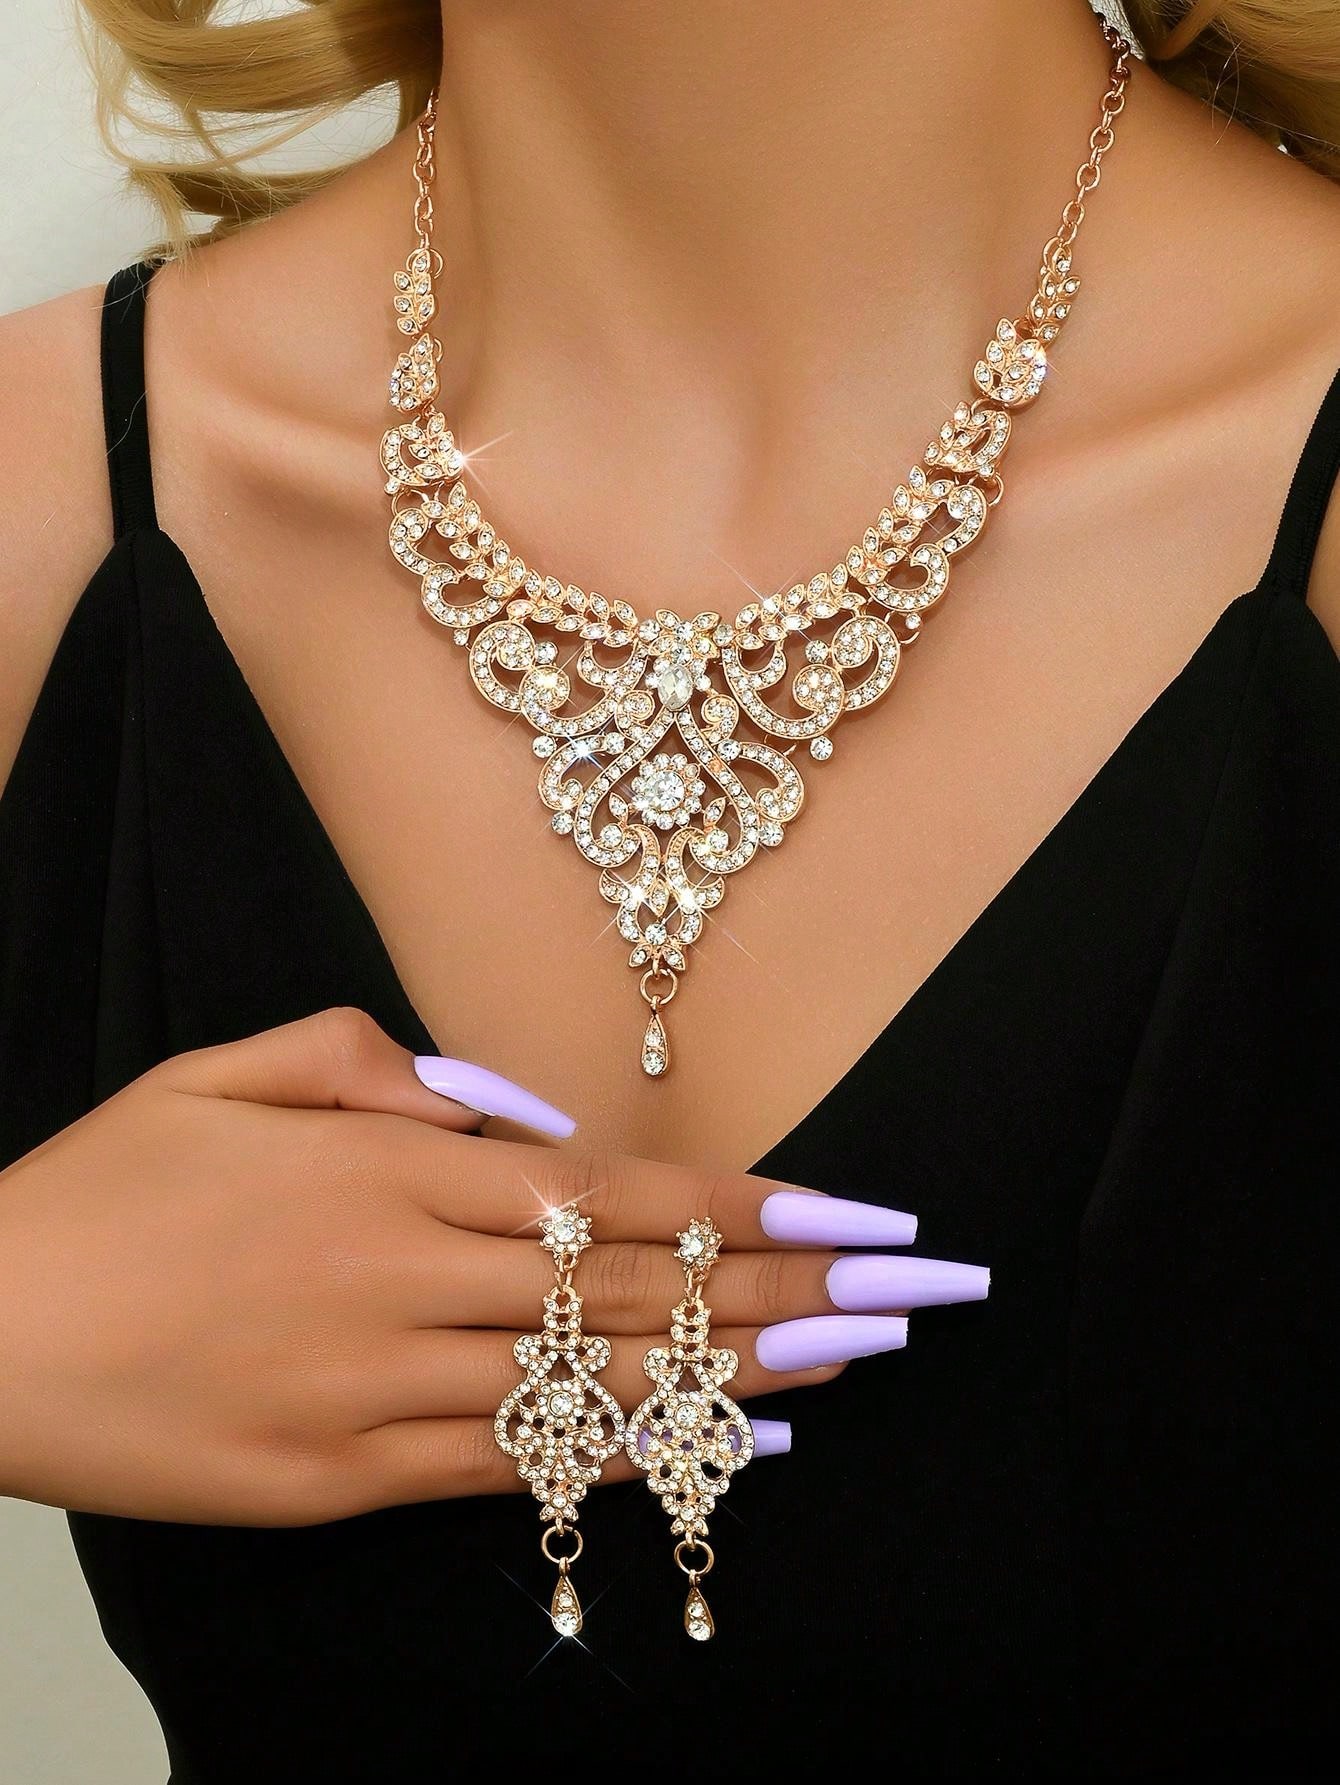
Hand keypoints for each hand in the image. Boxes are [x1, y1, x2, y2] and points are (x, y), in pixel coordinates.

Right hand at [0, 1007, 984, 1525]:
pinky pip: (512, 1471)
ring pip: (597, 1386)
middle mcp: (409, 1277)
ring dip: (742, 1375)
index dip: (745, 1201)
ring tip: (860, 1362)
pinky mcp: (344, 1480)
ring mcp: (381, 1389)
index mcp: (390, 1169)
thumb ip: (370, 1067)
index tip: (853, 1208)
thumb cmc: (104, 1190)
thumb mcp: (225, 1074)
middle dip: (791, 1286)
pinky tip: (726, 1455)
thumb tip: (501, 1106)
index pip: (613, 1187)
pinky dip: (628, 1461)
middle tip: (913, 1291)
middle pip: (636, 1289)